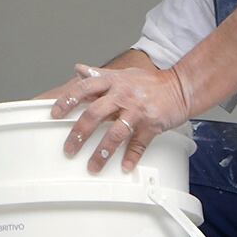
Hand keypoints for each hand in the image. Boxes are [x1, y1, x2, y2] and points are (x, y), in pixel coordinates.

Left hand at [48, 63, 189, 173]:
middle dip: (79, 133)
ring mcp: (137, 111)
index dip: (67, 101)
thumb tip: (78, 70)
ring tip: (92, 166)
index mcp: (113, 82)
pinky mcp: (152, 125)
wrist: (181, 87)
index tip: (54, 113)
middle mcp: (123, 95)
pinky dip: (131, 157)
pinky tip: (125, 167)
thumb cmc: (150, 82)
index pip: (84, 89)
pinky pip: (139, 144)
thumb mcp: (123, 74)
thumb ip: (100, 74)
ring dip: (102, 152)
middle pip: (95, 114)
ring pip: (115, 134)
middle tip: (69, 149)